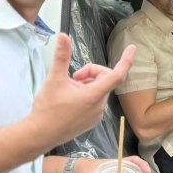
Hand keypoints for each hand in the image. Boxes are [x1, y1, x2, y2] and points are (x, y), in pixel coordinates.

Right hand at [28, 34, 135, 150]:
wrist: (40, 135)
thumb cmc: (47, 109)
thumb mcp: (54, 79)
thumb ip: (61, 56)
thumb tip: (63, 36)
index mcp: (94, 95)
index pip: (117, 74)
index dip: (126, 60)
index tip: (132, 48)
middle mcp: (100, 106)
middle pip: (105, 79)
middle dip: (91, 73)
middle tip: (73, 76)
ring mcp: (97, 115)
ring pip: (99, 90)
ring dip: (87, 84)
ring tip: (69, 89)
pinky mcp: (92, 121)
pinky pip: (96, 101)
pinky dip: (87, 95)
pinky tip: (70, 99)